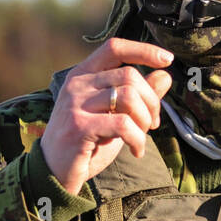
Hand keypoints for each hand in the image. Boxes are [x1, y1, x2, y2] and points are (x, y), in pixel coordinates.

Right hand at [39, 38, 173, 196]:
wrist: (53, 172)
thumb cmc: (85, 143)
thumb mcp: (113, 115)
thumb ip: (137, 96)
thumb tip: (165, 75)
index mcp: (83, 75)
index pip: (114, 48)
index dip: (143, 50)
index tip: (167, 60)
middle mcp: (77, 85)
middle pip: (129, 75)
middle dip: (151, 100)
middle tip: (153, 123)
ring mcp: (75, 104)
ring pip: (128, 96)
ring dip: (145, 120)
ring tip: (141, 137)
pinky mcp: (79, 126)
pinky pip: (123, 124)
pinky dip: (137, 139)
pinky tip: (136, 151)